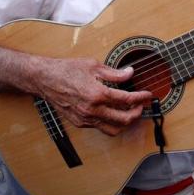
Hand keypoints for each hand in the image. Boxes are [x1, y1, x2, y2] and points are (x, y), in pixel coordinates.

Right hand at [36, 58, 153, 135]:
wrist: (45, 79)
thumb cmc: (67, 70)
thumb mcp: (93, 65)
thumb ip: (114, 73)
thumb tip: (130, 72)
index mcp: (98, 94)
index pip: (127, 99)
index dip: (141, 97)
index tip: (148, 95)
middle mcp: (92, 110)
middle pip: (124, 119)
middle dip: (137, 112)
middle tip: (141, 105)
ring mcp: (85, 119)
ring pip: (113, 129)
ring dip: (125, 123)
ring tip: (130, 112)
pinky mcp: (80, 123)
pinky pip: (100, 127)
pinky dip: (110, 123)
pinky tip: (113, 113)